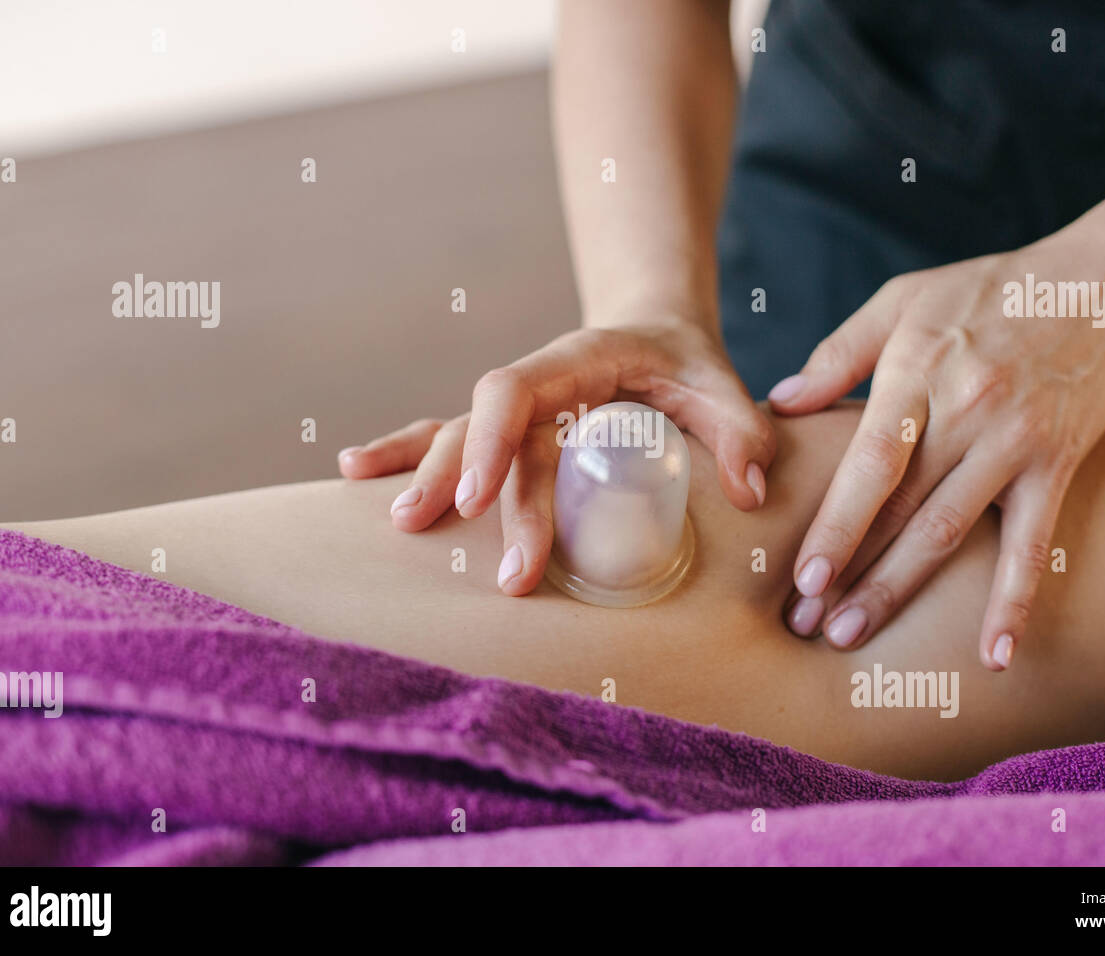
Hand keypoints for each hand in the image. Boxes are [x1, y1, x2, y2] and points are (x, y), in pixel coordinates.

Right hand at [338, 317, 775, 595]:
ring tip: (399, 525)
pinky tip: (355, 470)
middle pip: (483, 432)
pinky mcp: (507, 431)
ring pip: (453, 435)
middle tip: (488, 570)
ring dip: (421, 475)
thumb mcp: (719, 383)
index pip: (513, 392)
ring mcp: (514, 409)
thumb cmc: (684, 363)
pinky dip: (403, 451)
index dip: (488, 440)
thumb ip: (739, 431)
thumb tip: (749, 491)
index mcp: (574, 361)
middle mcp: (534, 384)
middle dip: (467, 491)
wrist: (653, 332)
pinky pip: (446, 436)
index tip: (476, 498)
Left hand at [772, 237, 1104, 668]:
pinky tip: (994, 656)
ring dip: (900, 590)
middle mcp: (966, 413)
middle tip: (808, 626)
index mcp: (919, 373)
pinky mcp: (1055, 466)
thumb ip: (840, 353)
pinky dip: (1013, 602)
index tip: (803, 576)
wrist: (1103, 287)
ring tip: (853, 636)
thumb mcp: (905, 300)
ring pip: (949, 533)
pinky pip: (1031, 545)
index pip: (871, 462)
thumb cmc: (988, 292)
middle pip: (901, 509)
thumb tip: (779, 404)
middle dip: (852, 573)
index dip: (837, 523)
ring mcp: (1014, 445)